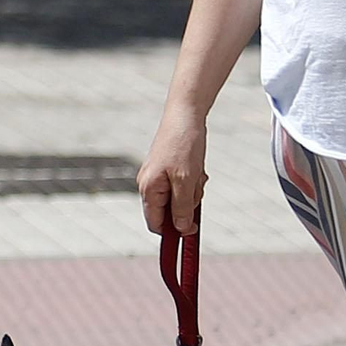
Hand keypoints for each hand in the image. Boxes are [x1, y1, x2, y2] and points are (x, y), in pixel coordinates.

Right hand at [138, 107, 207, 235]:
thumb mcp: (186, 181)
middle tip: (195, 188)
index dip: (173, 232)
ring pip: (179, 199)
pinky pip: (182, 186)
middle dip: (187, 205)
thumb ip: (182, 208)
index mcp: (148, 189)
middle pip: (169, 213)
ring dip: (192, 192)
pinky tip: (197, 168)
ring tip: (196, 174)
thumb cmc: (183, 144)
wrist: (186, 113)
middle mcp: (149, 184)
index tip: (192, 230)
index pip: (155, 224)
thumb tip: (181, 230)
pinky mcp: (168, 169)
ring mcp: (158, 176)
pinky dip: (193, 181)